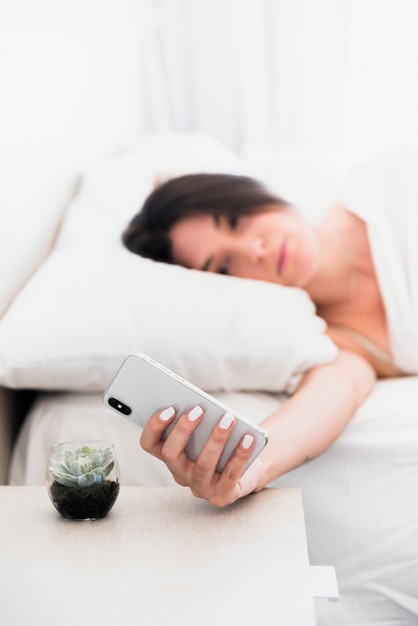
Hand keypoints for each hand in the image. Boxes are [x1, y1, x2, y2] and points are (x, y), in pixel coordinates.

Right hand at [140, 405, 266, 506]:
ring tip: (228, 420)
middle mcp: (180, 474)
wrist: (249, 469)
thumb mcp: (207, 431)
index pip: (149, 444)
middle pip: (170, 454)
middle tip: (199, 410)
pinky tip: (248, 438)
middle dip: (183, 429)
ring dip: (216, 440)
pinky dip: (240, 455)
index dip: (154, 426)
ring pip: (202, 465)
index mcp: (171, 455)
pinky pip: (230, 475)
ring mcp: (200, 488)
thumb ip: (199, 421)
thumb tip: (200, 405)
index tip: (170, 408)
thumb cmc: (223, 444)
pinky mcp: (221, 496)